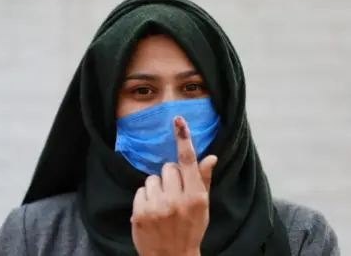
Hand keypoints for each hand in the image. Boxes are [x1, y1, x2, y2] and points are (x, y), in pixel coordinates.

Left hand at [131, 116, 217, 255]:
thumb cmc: (190, 229)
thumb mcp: (203, 207)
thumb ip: (204, 180)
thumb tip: (210, 157)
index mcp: (195, 197)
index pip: (188, 162)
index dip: (183, 139)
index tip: (178, 120)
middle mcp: (176, 200)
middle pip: (168, 168)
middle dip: (170, 177)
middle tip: (173, 193)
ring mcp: (157, 207)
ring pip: (152, 179)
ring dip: (156, 188)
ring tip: (162, 204)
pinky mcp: (140, 213)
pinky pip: (140, 190)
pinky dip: (145, 198)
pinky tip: (152, 211)